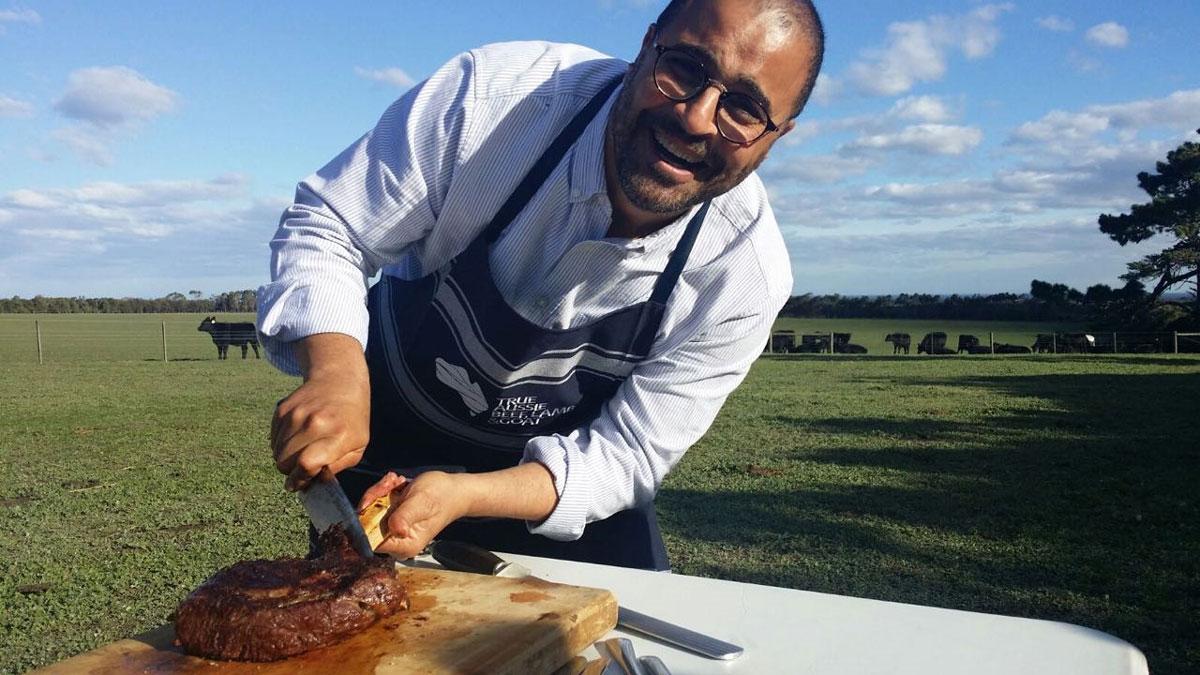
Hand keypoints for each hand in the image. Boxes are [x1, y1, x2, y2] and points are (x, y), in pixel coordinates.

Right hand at [271, 334, 369, 490]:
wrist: (339, 382)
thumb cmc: (352, 420)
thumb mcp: (357, 447)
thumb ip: (336, 468)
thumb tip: (312, 482)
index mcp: (337, 435)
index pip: (307, 464)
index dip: (300, 479)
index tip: (298, 484)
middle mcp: (314, 423)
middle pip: (285, 462)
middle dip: (291, 471)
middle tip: (302, 467)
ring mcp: (296, 415)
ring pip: (276, 452)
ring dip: (285, 458)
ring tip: (302, 450)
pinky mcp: (282, 410)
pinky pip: (273, 439)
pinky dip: (281, 445)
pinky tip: (296, 438)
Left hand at [365, 471, 472, 558]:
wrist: (453, 491)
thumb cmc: (442, 496)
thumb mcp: (421, 502)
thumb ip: (406, 516)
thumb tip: (393, 529)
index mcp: (404, 545)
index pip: (370, 539)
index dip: (367, 517)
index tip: (379, 496)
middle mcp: (396, 542)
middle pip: (366, 524)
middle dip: (375, 497)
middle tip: (390, 483)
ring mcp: (393, 531)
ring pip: (369, 512)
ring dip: (380, 491)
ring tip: (396, 481)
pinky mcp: (392, 520)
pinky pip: (376, 505)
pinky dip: (384, 490)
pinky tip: (397, 483)